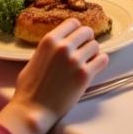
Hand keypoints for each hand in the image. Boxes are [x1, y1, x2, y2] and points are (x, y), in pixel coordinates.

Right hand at [0, 19, 109, 133]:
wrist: (33, 111)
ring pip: (96, 45)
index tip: (78, 38)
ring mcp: (75, 60)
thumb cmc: (29, 89)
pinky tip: (93, 68)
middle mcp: (63, 47)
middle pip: (87, 31)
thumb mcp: (35, 59)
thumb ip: (49, 49)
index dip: (77, 30)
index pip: (73, 22)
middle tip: (84, 50)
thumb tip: (60, 43)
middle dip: (87, 40)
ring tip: (87, 62)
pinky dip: (100, 63)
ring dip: (93, 52)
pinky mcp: (85, 75)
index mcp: (50, 41)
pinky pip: (103, 60)